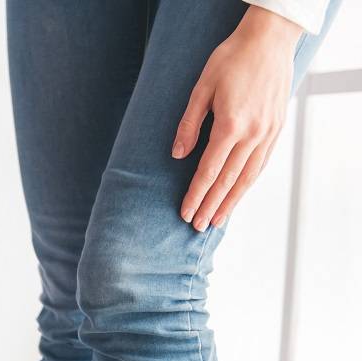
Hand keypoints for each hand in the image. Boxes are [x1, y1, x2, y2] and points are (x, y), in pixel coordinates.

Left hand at [173, 7, 302, 231]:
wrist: (269, 40)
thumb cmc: (231, 60)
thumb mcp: (201, 88)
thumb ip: (189, 124)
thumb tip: (178, 156)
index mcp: (230, 125)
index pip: (208, 170)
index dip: (196, 194)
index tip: (185, 212)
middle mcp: (252, 133)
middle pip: (228, 180)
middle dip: (211, 205)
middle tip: (197, 227)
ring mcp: (268, 132)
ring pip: (248, 176)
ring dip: (231, 200)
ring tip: (217, 219)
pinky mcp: (277, 128)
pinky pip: (261, 163)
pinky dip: (248, 182)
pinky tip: (238, 194)